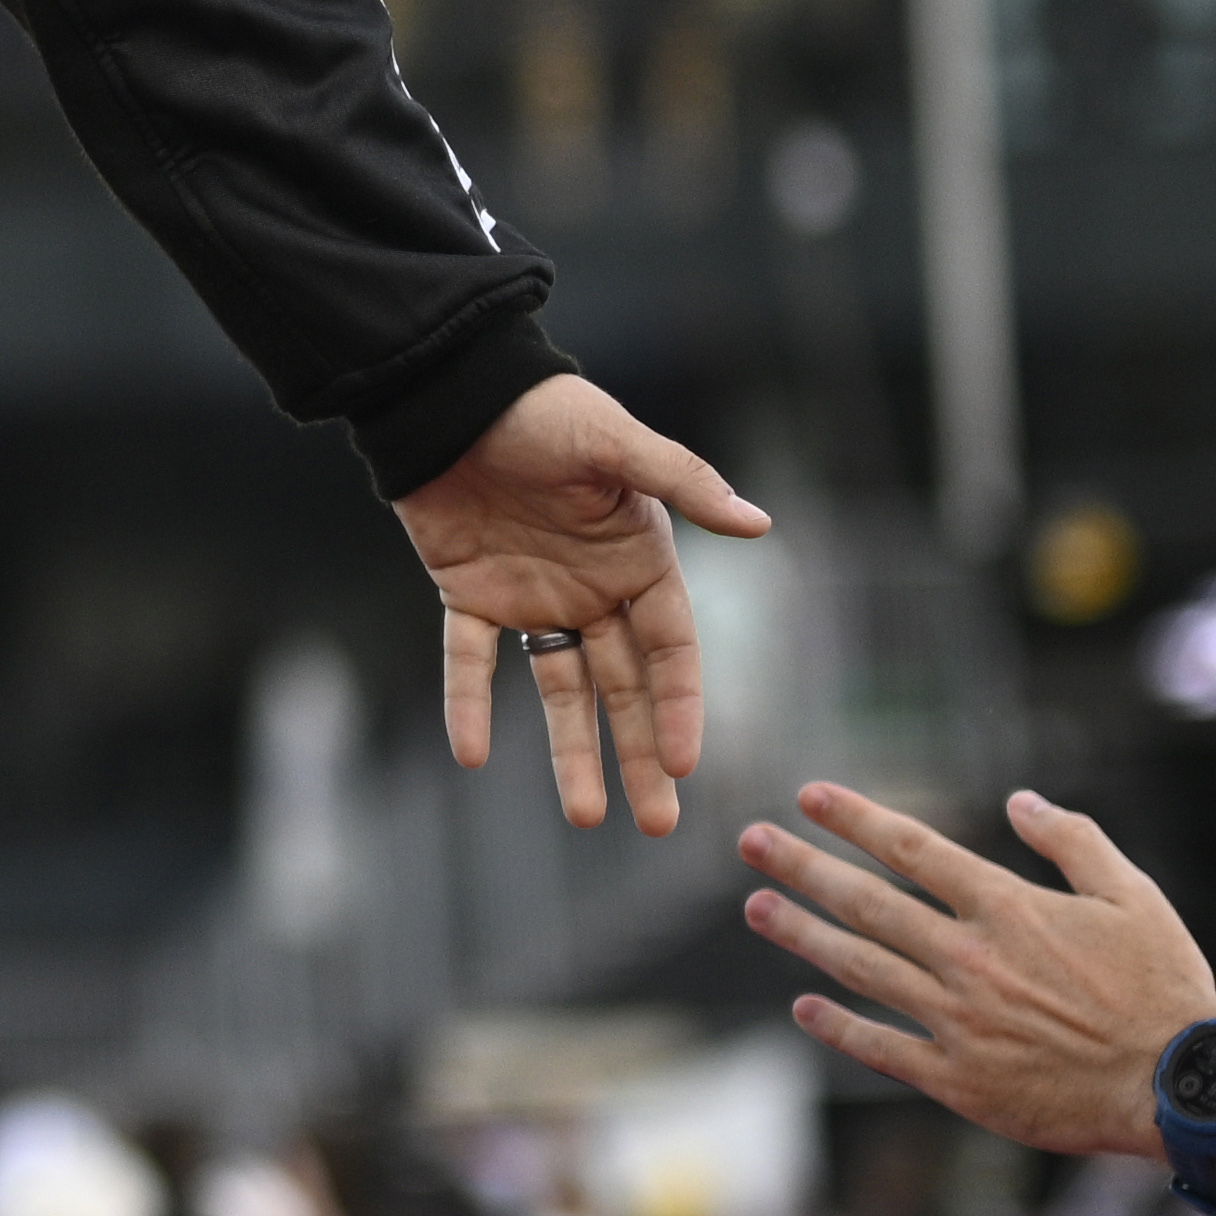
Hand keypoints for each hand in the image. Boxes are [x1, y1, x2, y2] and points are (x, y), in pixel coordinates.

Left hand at [392, 374, 770, 831]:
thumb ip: (684, 485)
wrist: (453, 391)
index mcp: (639, 560)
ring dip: (572, 752)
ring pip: (560, 690)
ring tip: (586, 819)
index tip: (683, 764)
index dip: (679, 707)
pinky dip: (469, 703)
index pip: (672, 651)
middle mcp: (593, 588)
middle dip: (643, 755)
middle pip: (626, 688)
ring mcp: (532, 595)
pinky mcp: (467, 591)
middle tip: (659, 825)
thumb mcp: (618, 444)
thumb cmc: (545, 410)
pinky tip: (472, 754)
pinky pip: (469, 659)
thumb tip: (761, 524)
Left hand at [749, 777, 1215, 1160]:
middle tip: (750, 841)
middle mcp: (970, 958)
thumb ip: (1074, 841)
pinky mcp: (959, 1079)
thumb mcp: (1133, 895)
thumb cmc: (1164, 989)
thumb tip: (1020, 801)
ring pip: (861, 968)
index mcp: (1008, 908)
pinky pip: (883, 1047)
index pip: (913, 849)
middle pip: (867, 903)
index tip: (808, 796)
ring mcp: (958, 1020)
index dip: (855, 819)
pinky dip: (839, 1027)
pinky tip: (804, 1007)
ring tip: (758, 907)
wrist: (1178, 1085)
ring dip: (802, 935)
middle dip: (803, 867)